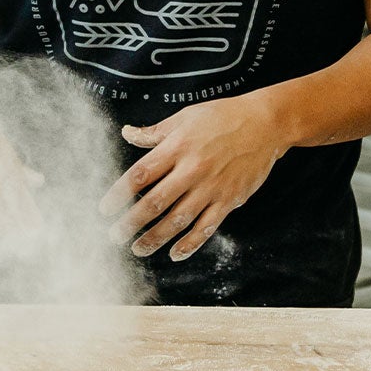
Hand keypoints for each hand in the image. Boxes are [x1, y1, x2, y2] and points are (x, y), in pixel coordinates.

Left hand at [100, 93, 293, 261]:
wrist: (265, 124)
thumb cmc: (222, 117)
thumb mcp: (185, 117)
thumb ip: (154, 132)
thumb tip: (126, 133)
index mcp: (177, 146)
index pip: (140, 175)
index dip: (119, 194)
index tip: (104, 209)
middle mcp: (192, 169)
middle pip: (155, 202)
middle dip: (131, 222)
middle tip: (114, 236)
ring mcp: (211, 188)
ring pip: (177, 220)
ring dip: (154, 238)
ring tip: (137, 249)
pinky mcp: (229, 200)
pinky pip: (206, 228)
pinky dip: (190, 244)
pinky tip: (175, 253)